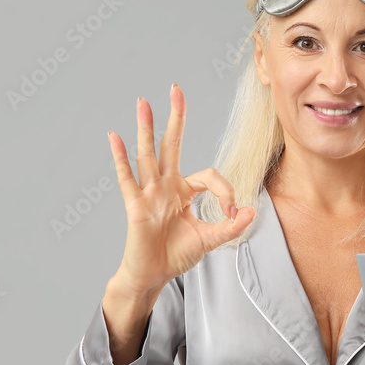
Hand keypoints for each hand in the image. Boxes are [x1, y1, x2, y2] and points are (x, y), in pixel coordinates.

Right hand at [107, 84, 255, 297]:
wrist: (153, 275)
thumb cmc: (176, 255)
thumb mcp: (210, 239)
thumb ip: (231, 227)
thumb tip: (250, 211)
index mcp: (183, 191)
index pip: (208, 176)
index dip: (225, 191)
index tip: (231, 212)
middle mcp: (165, 186)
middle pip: (170, 144)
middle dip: (175, 117)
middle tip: (175, 89)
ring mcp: (148, 193)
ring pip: (148, 154)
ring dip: (146, 127)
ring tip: (143, 102)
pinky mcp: (135, 205)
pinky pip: (127, 178)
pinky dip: (120, 157)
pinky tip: (115, 137)